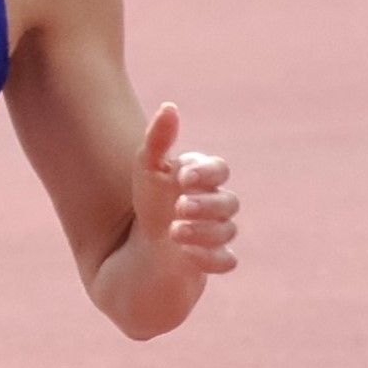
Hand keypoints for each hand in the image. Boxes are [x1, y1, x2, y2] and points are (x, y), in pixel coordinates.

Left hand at [137, 102, 238, 275]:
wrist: (138, 247)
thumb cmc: (147, 202)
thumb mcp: (147, 169)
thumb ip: (159, 139)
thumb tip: (170, 106)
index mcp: (203, 179)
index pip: (220, 170)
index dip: (207, 173)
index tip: (183, 178)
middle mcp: (215, 205)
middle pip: (229, 203)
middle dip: (206, 205)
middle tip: (179, 208)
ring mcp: (216, 233)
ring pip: (227, 231)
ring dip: (202, 231)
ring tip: (174, 232)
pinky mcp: (213, 260)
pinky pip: (226, 261)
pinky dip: (210, 258)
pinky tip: (184, 253)